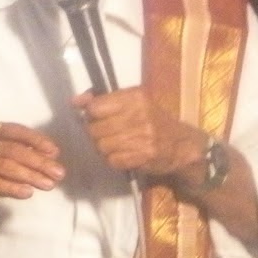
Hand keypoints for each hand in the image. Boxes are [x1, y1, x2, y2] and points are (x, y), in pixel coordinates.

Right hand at [0, 118, 63, 209]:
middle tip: (58, 173)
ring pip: (6, 166)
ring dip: (31, 176)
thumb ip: (14, 150)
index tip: (55, 153)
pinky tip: (27, 193)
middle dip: (39, 162)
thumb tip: (49, 157)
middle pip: (14, 150)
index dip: (37, 140)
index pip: (16, 130)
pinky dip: (12, 188)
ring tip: (48, 185)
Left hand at [74, 87, 204, 179]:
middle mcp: (139, 114)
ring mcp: (142, 136)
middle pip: (95, 129)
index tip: (96, 118)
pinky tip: (124, 155)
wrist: (182, 145)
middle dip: (97, 134)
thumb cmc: (154, 121)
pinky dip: (114, 160)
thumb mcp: (133, 103)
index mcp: (135, 97)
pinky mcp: (144, 155)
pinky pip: (112, 160)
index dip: (91, 115)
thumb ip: (103, 100)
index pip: (95, 107)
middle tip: (108, 135)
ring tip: (117, 146)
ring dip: (105, 149)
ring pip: (101, 146)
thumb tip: (75, 101)